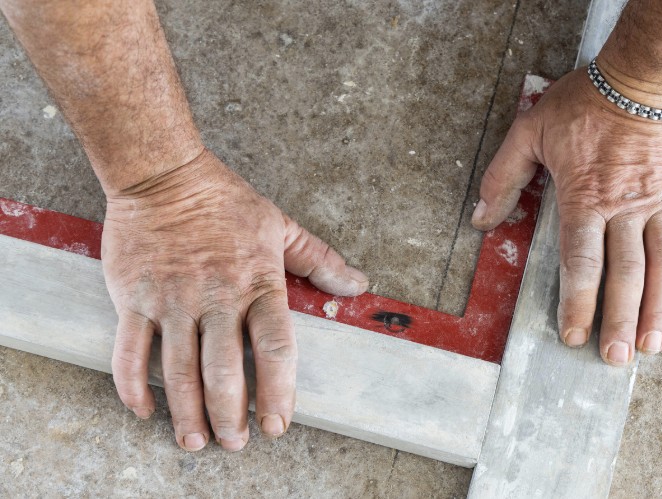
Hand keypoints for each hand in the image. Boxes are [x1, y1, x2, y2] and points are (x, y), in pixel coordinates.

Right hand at [104, 149, 367, 450]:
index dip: (278, 393)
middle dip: (231, 416)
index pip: (274, 349)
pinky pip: (129, 352)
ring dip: (187, 414)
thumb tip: (358, 285)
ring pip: (178, 371)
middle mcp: (215, 298)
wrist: (164, 175)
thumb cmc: (225, 201)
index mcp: (257, 283)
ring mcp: (172, 300)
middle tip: (235, 444)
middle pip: (224, 372)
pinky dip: (133, 387)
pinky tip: (145, 411)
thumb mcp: (281, 226)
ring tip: (196, 441)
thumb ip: (320, 259)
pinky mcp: (133, 297)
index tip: (278, 424)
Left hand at [472, 69, 661, 365]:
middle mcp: (626, 209)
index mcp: (585, 198)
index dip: (577, 304)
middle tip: (613, 359)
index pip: (580, 264)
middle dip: (618, 321)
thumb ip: (503, 177)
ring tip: (648, 347)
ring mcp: (661, 204)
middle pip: (623, 276)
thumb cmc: (585, 102)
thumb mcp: (529, 132)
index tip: (572, 335)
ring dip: (654, 311)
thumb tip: (480, 219)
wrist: (645, 74)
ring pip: (661, 268)